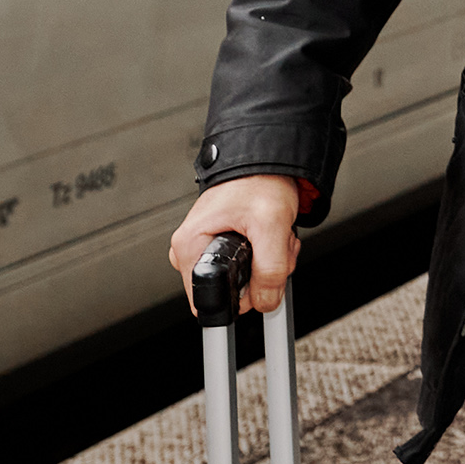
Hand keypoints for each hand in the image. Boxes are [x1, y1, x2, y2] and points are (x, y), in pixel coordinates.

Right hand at [168, 174, 301, 315]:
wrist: (267, 160)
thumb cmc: (260, 181)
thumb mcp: (271, 225)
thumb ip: (270, 269)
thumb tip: (266, 301)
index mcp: (189, 247)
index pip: (209, 302)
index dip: (242, 297)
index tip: (262, 276)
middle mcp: (191, 250)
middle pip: (231, 292)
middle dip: (263, 276)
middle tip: (276, 247)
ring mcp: (206, 249)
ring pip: (245, 281)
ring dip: (270, 264)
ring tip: (276, 236)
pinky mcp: (223, 247)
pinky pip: (249, 267)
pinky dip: (269, 255)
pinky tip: (273, 236)